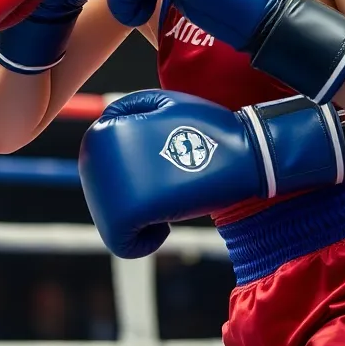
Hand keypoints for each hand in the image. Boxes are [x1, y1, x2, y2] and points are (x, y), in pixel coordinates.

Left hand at [78, 89, 344, 258]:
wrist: (246, 153)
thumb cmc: (208, 128)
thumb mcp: (164, 102)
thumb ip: (129, 109)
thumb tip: (104, 122)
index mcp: (105, 131)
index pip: (98, 168)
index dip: (127, 175)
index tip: (155, 174)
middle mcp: (100, 156)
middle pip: (100, 195)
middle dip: (129, 198)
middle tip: (163, 191)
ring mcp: (114, 183)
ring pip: (110, 221)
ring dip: (138, 219)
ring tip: (167, 204)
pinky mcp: (132, 210)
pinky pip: (122, 243)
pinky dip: (144, 242)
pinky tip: (167, 225)